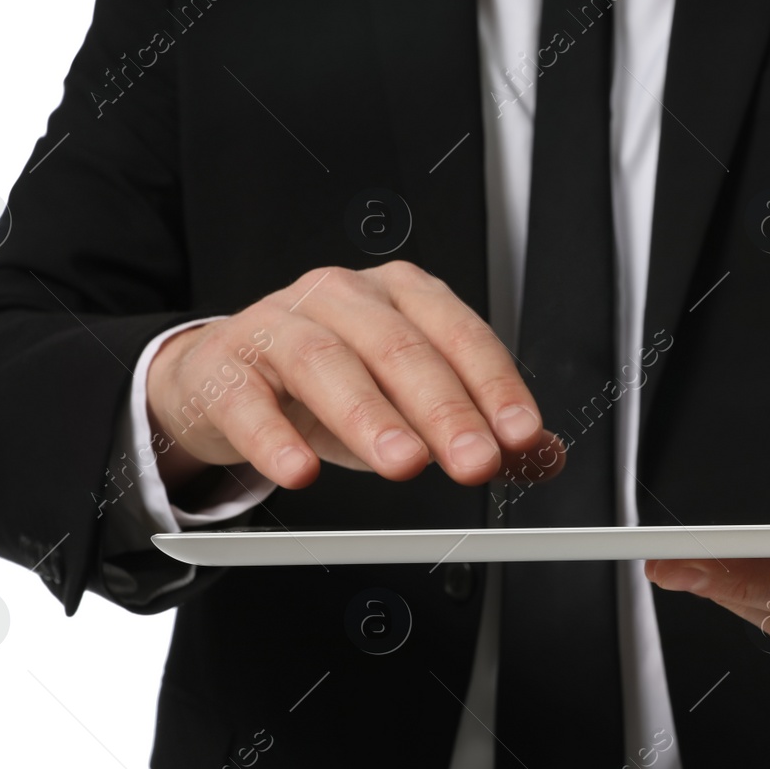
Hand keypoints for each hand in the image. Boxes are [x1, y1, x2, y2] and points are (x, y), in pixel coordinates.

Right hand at [145, 260, 565, 491]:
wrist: (225, 376)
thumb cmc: (330, 386)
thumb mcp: (409, 406)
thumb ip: (477, 428)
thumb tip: (544, 457)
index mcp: (402, 295)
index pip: (459, 334)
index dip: (494, 385)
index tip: (521, 435)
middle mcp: (344, 296)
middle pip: (400, 347)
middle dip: (444, 408)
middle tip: (475, 461)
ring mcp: (280, 325)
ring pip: (328, 363)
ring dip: (370, 416)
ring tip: (402, 464)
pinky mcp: (226, 366)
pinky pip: (249, 402)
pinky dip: (275, 439)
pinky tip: (299, 473)